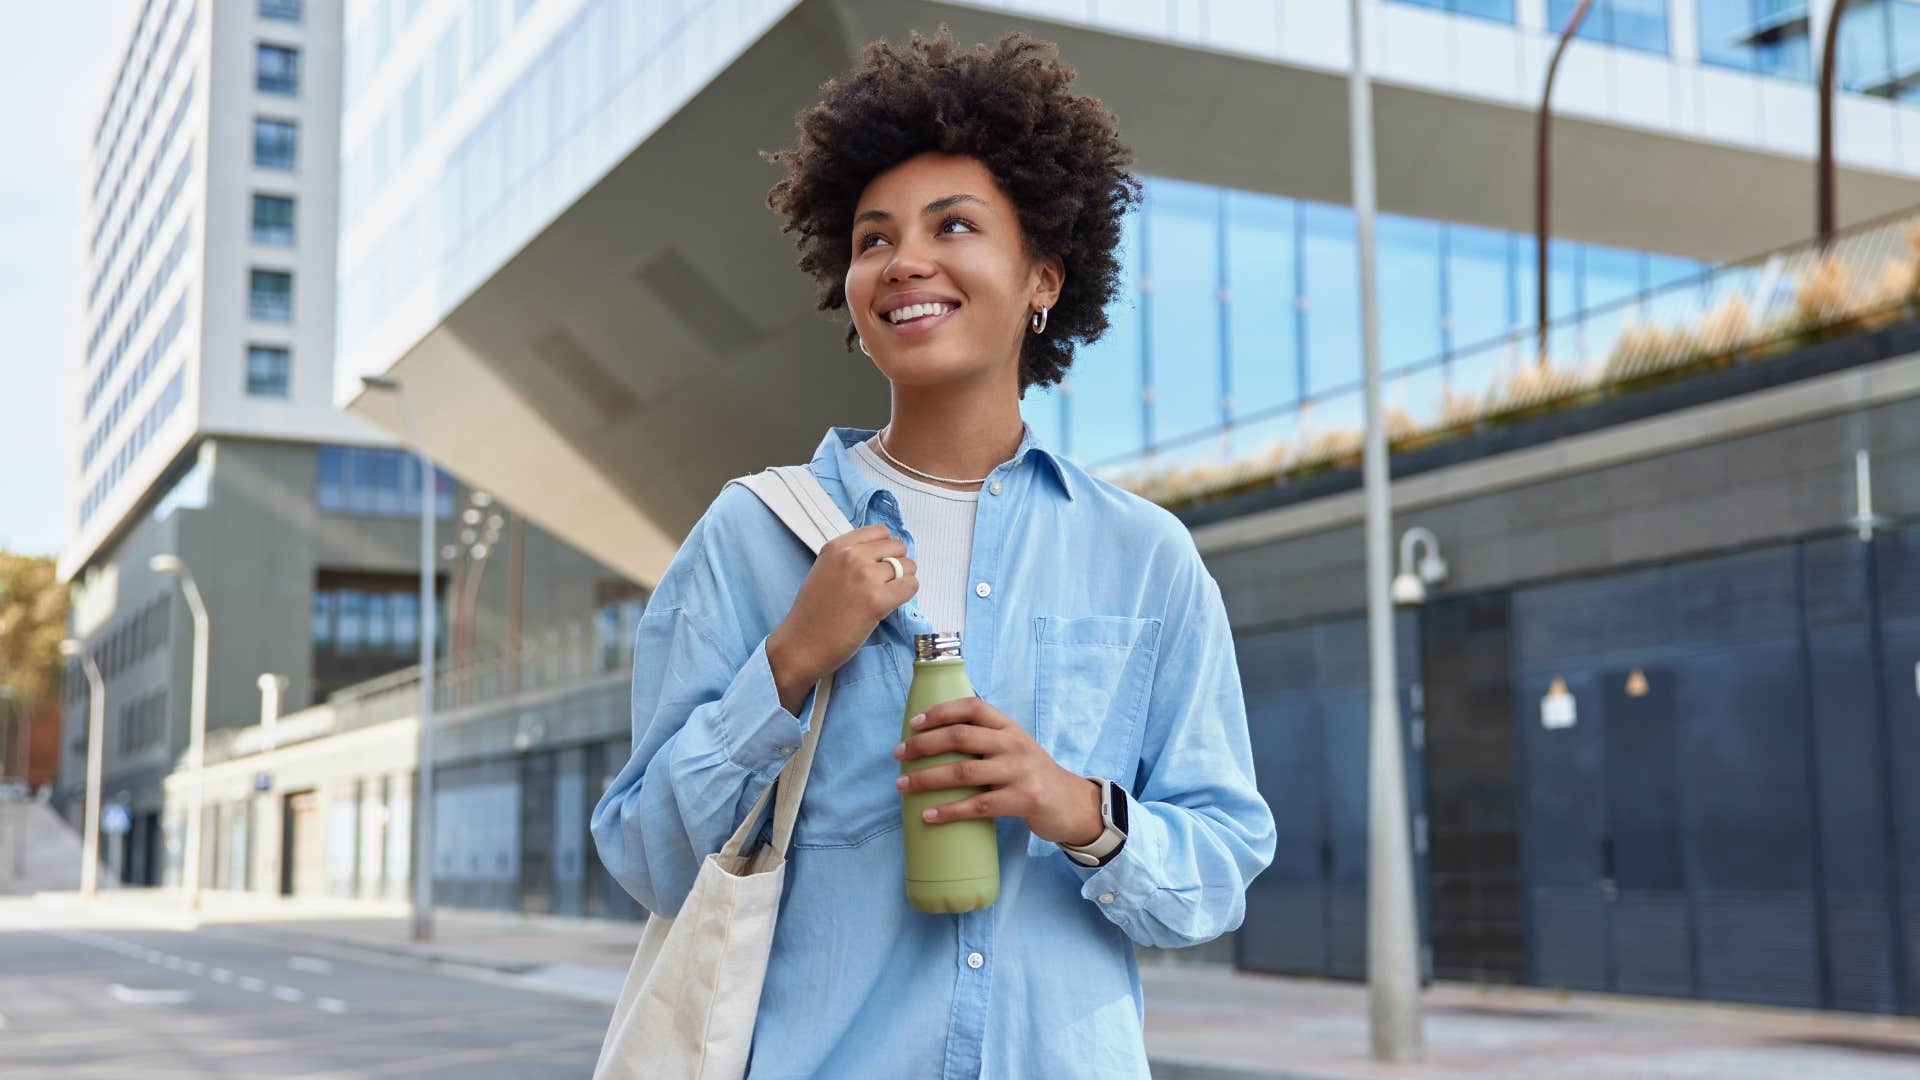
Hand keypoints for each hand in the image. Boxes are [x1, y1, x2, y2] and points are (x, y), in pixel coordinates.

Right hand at [766, 524, 916, 713]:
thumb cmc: (812, 614)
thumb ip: (849, 558)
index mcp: (836, 547)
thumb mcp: (825, 571)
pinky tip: (892, 603)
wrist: (801, 644)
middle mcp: (851, 557)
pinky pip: (910, 586)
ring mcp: (865, 577)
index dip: (885, 548)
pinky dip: (907, 593)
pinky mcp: (877, 601)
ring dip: (903, 580)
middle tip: (886, 583)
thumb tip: (883, 556)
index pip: (880, 531)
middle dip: (897, 564)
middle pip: (897, 547)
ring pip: (907, 566)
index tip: (881, 563)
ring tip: (888, 595)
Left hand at [891, 697, 1103, 847]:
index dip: (940, 711)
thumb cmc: (1032, 776)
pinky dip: (949, 811)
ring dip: (927, 779)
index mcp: (1009, 727)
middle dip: (923, 745)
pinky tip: (929, 815)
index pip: (972, 707)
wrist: (1072, 804)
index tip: (914, 724)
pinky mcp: (1023, 800)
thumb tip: (936, 741)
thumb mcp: (1015, 748)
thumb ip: (986, 740)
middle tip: (898, 754)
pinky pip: (977, 806)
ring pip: (963, 772)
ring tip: (903, 785)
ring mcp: (1019, 772)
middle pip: (960, 737)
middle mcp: (1014, 744)